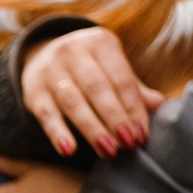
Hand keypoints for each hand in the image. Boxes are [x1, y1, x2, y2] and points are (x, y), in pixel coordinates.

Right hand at [20, 26, 163, 157]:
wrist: (42, 54)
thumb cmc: (89, 67)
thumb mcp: (111, 67)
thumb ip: (133, 88)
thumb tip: (159, 104)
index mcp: (100, 43)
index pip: (121, 79)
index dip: (133, 108)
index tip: (142, 135)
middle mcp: (72, 52)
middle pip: (97, 88)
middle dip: (115, 118)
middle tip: (129, 144)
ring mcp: (50, 70)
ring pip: (73, 101)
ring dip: (92, 128)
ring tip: (109, 150)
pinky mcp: (33, 90)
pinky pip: (46, 113)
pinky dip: (57, 133)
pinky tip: (69, 150)